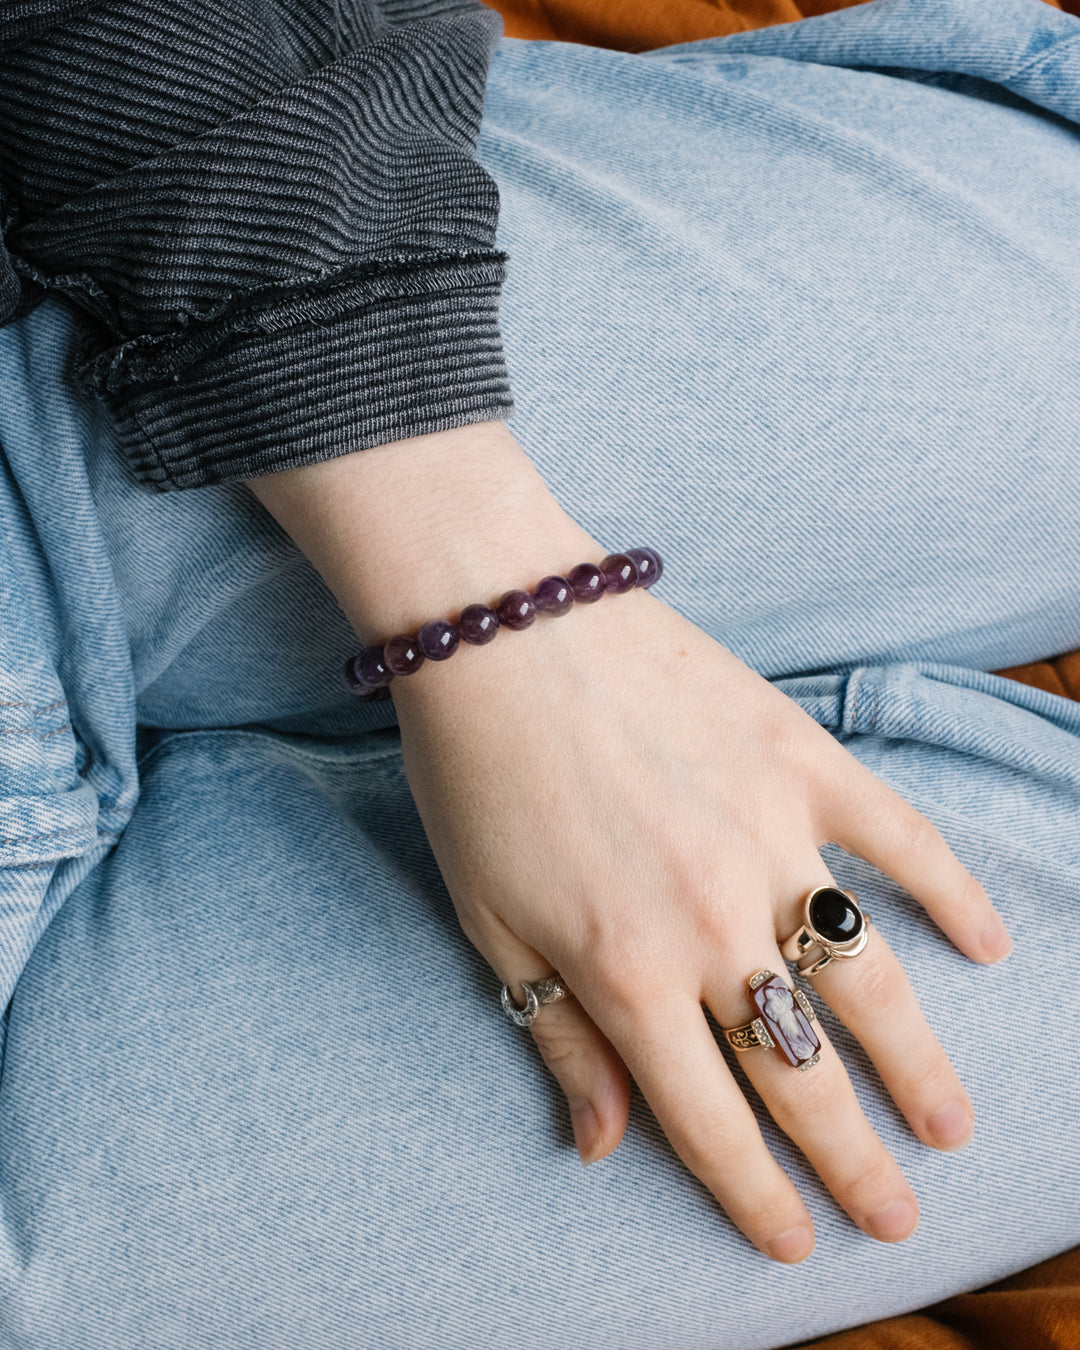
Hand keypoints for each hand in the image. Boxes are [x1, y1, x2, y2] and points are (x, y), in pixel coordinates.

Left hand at [389, 581, 1010, 1263]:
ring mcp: (766, 835)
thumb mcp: (489, 922)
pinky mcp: (798, 758)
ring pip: (867, 978)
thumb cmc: (474, 776)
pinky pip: (897, 837)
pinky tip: (988, 942)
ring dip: (917, 1063)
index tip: (797, 1242)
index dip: (755, 1196)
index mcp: (623, 970)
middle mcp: (709, 919)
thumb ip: (558, 1035)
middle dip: (853, 1161)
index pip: (708, 1119)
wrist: (497, 625)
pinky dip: (949, 891)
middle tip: (900, 1214)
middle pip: (800, 1071)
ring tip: (952, 1124)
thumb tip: (606, 1145)